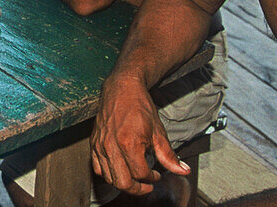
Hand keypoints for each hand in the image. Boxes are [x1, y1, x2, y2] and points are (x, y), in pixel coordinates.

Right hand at [90, 75, 188, 196]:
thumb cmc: (139, 105)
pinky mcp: (94, 142)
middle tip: (146, 185)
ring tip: (134, 179)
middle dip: (137, 189)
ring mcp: (100, 145)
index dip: (151, 178)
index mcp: (129, 143)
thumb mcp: (158, 130)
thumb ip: (168, 155)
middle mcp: (111, 146)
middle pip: (122, 182)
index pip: (140, 174)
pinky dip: (107, 174)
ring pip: (109, 178)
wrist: (122, 87)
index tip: (157, 175)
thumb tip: (182, 170)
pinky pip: (97, 167)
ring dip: (123, 183)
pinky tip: (118, 170)